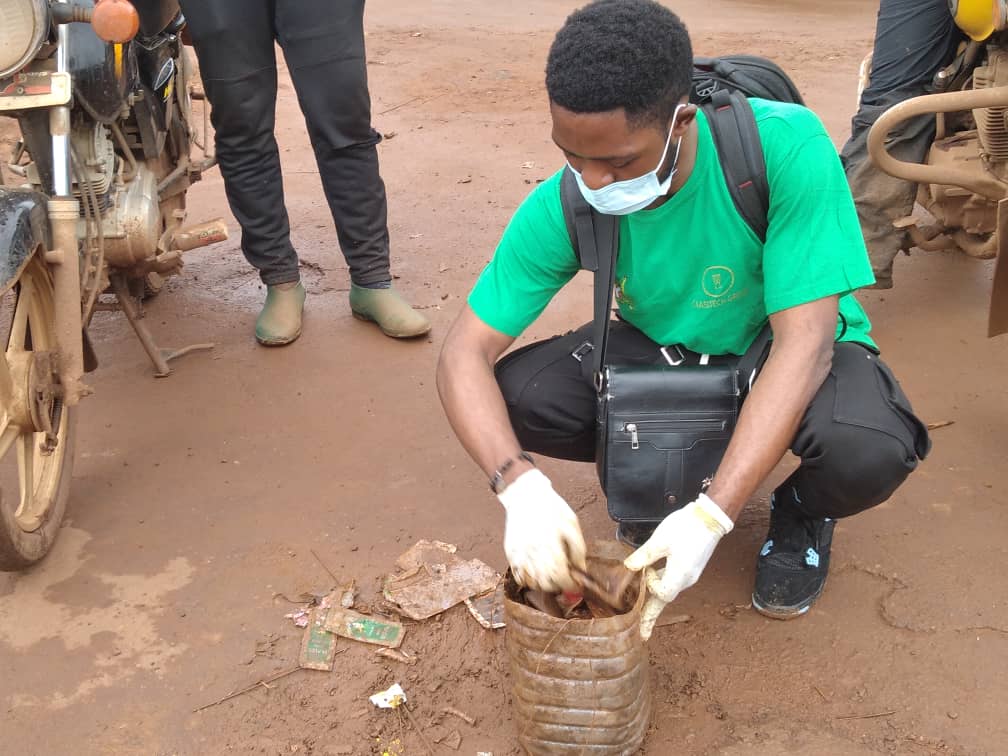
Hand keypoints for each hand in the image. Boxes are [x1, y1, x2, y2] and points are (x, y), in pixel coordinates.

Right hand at [497, 469, 587, 591]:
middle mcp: (532, 552)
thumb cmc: (551, 508)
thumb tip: (580, 570)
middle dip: (558, 586)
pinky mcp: (510, 552)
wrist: (525, 494)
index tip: (575, 586)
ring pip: (531, 583)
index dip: (570, 586)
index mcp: (550, 545)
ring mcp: (519, 554)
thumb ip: (578, 550)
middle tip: (564, 579)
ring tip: (551, 575)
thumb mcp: (572, 525)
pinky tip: (536, 571)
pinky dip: (528, 579)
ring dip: (543, 585)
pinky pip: (518, 576)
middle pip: (546, 584)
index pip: (560, 577)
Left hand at [624, 494, 732, 639]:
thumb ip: (644, 556)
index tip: (646, 569)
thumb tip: (628, 567)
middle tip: (642, 635)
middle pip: (664, 602)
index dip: (650, 587)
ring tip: (643, 618)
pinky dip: (661, 589)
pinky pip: (672, 583)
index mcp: (680, 575)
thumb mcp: (660, 540)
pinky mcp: (689, 569)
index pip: (661, 595)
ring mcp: (689, 575)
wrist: (710, 518)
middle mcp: (686, 580)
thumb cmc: (686, 527)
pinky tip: (652, 587)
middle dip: (651, 617)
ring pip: (668, 592)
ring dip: (655, 603)